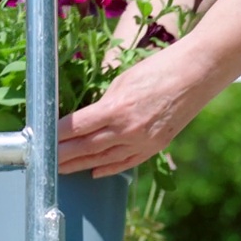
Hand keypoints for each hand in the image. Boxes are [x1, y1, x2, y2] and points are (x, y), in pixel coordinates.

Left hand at [57, 43, 213, 175]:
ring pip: (103, 159)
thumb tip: (88, 119)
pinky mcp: (155, 147)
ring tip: (61, 169)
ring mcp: (142, 142)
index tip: (42, 137)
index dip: (56, 134)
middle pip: (85, 147)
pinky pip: (127, 163)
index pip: (77, 126)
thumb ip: (104, 103)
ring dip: (80, 165)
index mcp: (116, 108)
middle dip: (62, 155)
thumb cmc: (159, 69)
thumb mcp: (123, 81)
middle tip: (43, 160)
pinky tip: (94, 172)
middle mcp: (127, 130)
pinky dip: (108, 169)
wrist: (198, 74)